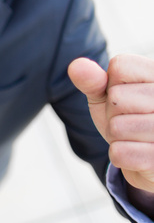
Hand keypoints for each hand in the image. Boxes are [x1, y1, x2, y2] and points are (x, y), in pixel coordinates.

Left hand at [68, 55, 153, 192]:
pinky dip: (119, 155)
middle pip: (117, 98)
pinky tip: (136, 153)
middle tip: (129, 120)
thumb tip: (76, 65)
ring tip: (133, 136)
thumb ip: (92, 80)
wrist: (146, 156)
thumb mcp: (106, 96)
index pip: (120, 66)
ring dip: (115, 136)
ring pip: (117, 127)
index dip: (112, 85)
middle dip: (112, 113)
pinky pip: (120, 153)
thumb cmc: (127, 118)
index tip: (125, 96)